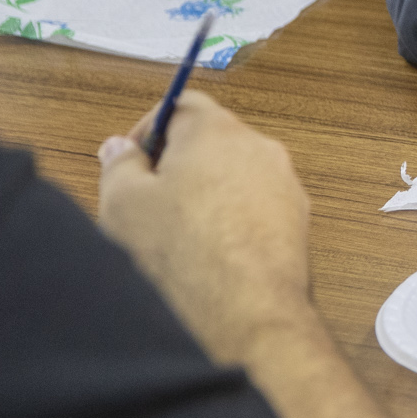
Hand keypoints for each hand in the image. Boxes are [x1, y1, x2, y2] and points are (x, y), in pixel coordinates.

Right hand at [97, 90, 313, 361]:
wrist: (245, 314)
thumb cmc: (182, 255)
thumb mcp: (123, 204)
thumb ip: (119, 166)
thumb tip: (120, 148)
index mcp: (217, 130)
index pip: (182, 104)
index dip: (149, 129)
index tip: (130, 161)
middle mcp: (260, 148)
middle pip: (212, 140)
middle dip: (177, 165)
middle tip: (147, 202)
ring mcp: (285, 185)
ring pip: (235, 177)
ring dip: (206, 196)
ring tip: (177, 237)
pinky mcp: (297, 222)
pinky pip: (256, 208)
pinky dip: (232, 222)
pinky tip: (210, 256)